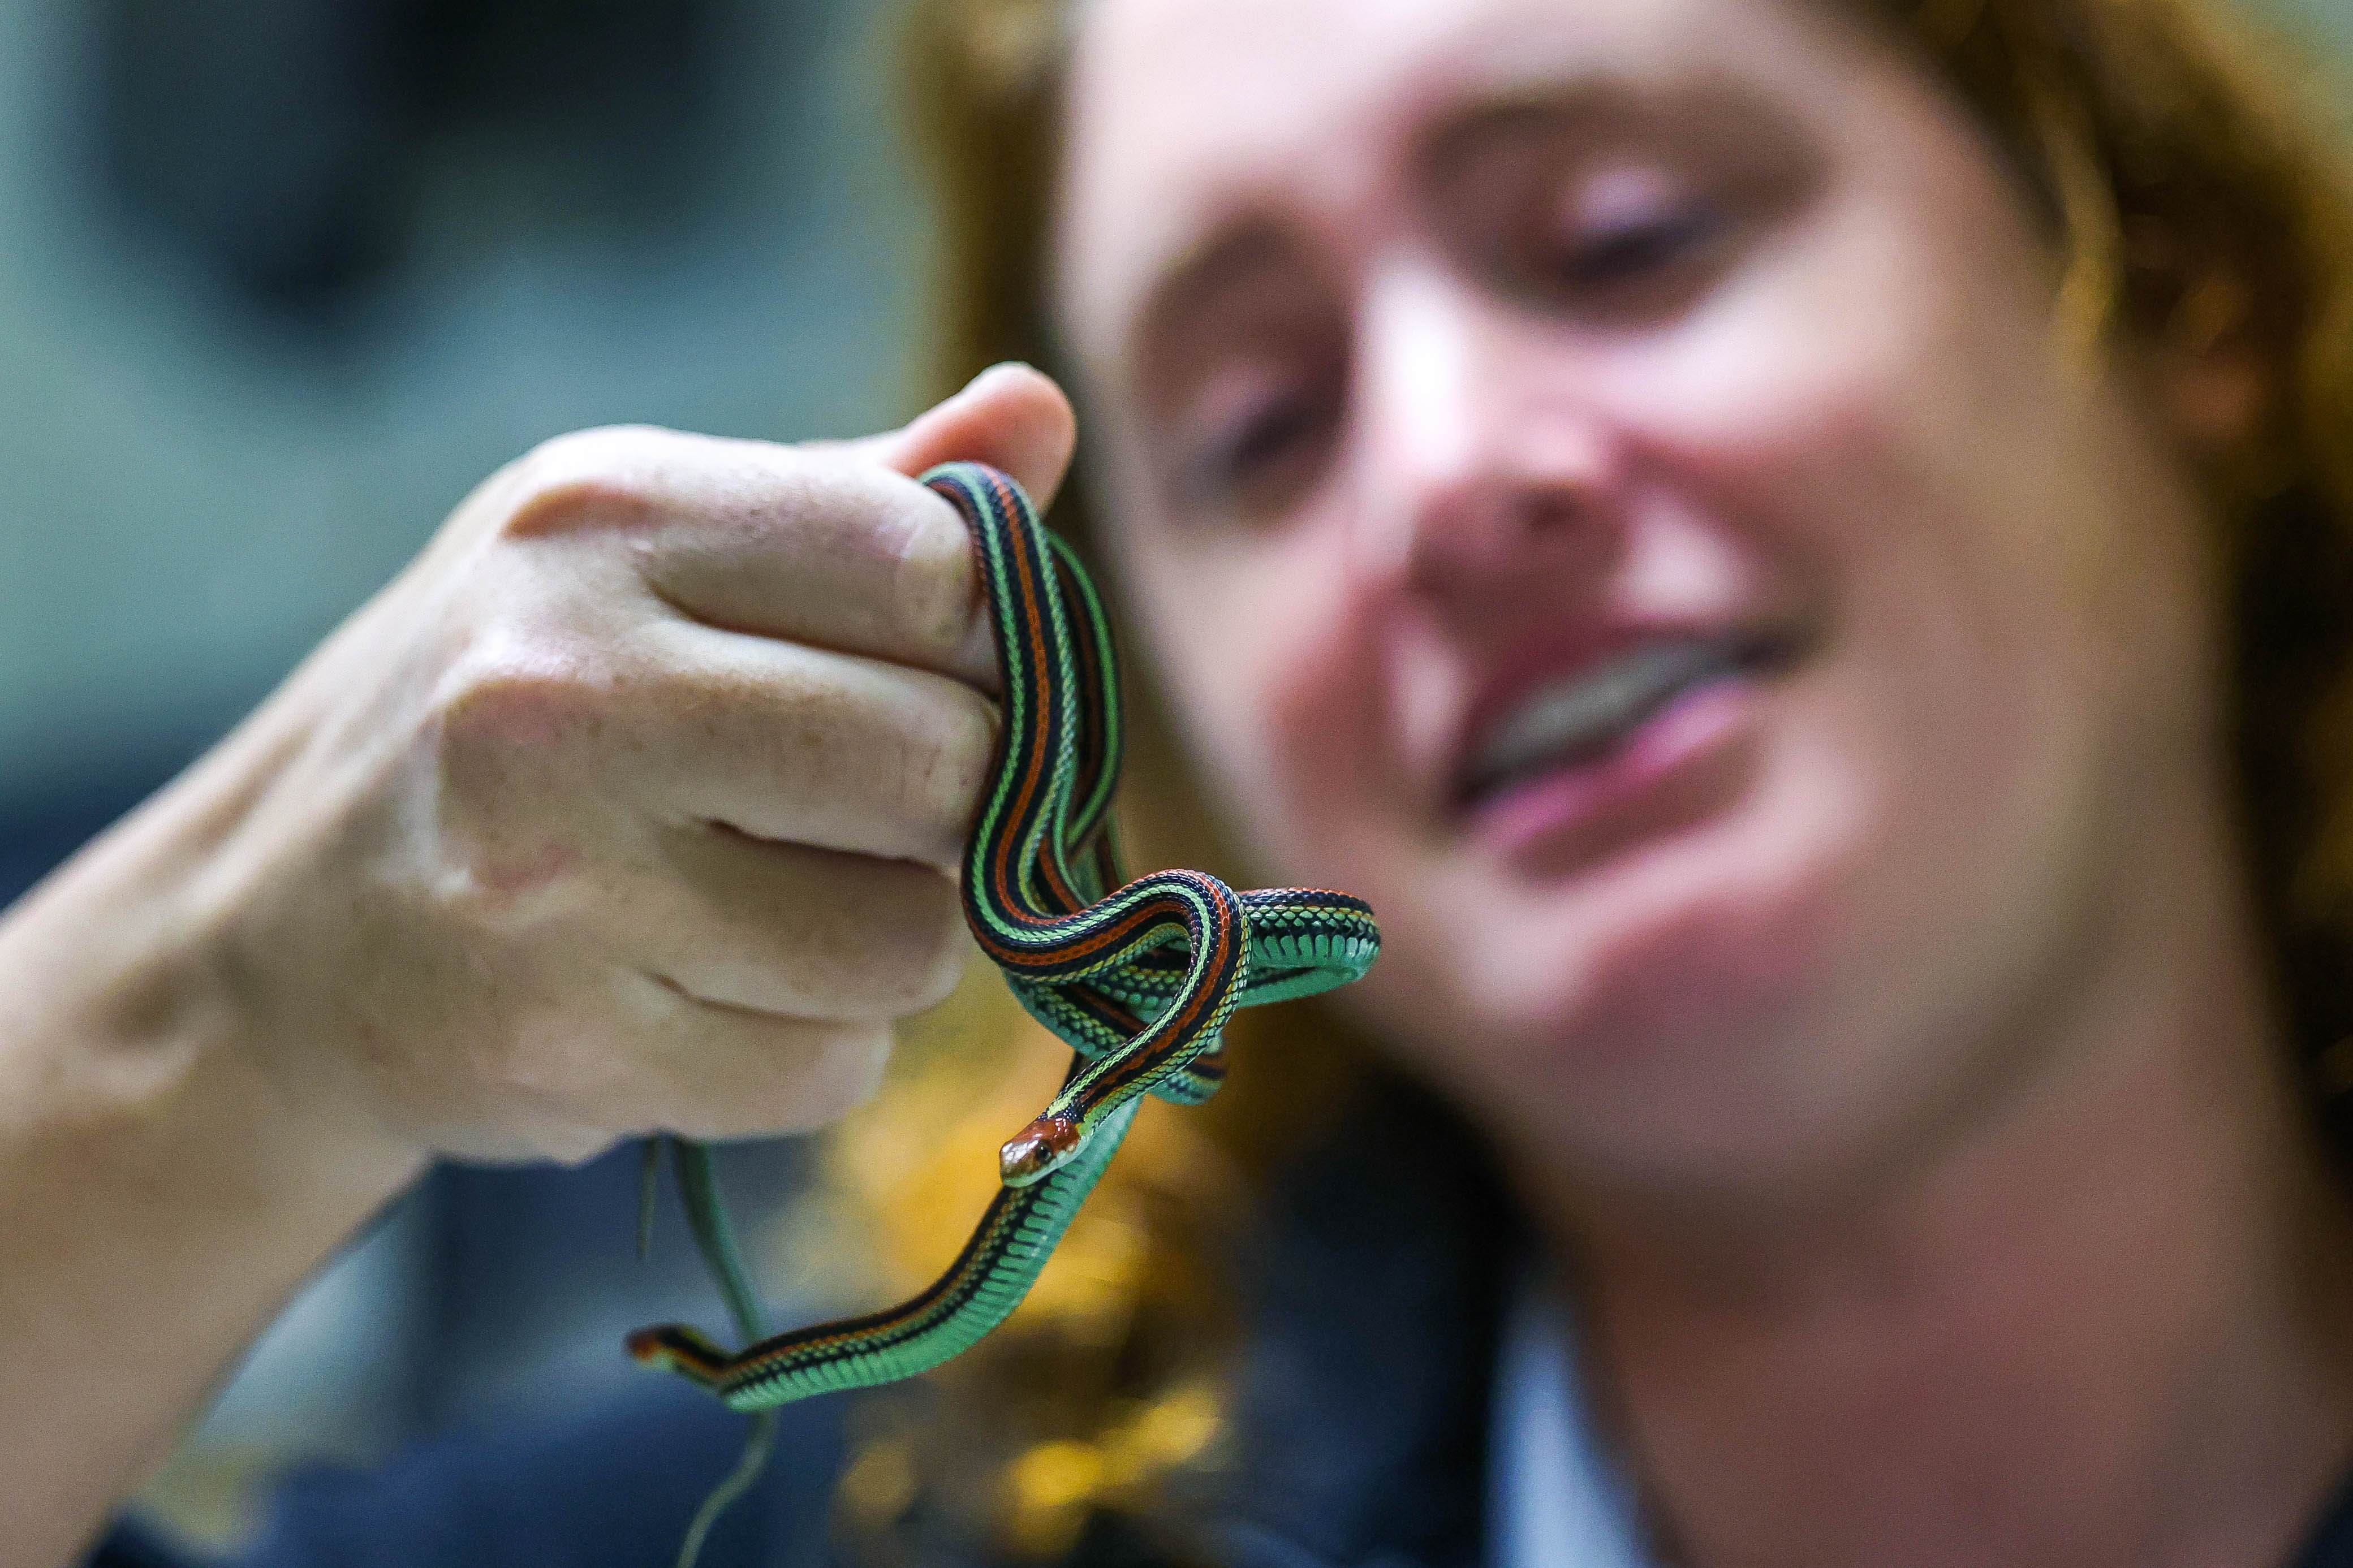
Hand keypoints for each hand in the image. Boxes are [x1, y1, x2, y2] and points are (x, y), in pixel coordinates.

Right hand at [203, 365, 1077, 1161]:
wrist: (266, 931)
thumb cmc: (508, 708)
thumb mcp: (648, 550)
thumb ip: (858, 497)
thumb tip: (1041, 418)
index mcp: (606, 517)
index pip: (932, 567)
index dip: (987, 645)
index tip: (941, 680)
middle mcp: (563, 681)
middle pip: (944, 762)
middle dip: (958, 808)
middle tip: (882, 815)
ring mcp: (550, 875)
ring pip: (909, 940)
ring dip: (893, 943)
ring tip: (784, 907)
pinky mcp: (559, 1043)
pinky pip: (827, 1069)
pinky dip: (812, 1050)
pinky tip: (712, 995)